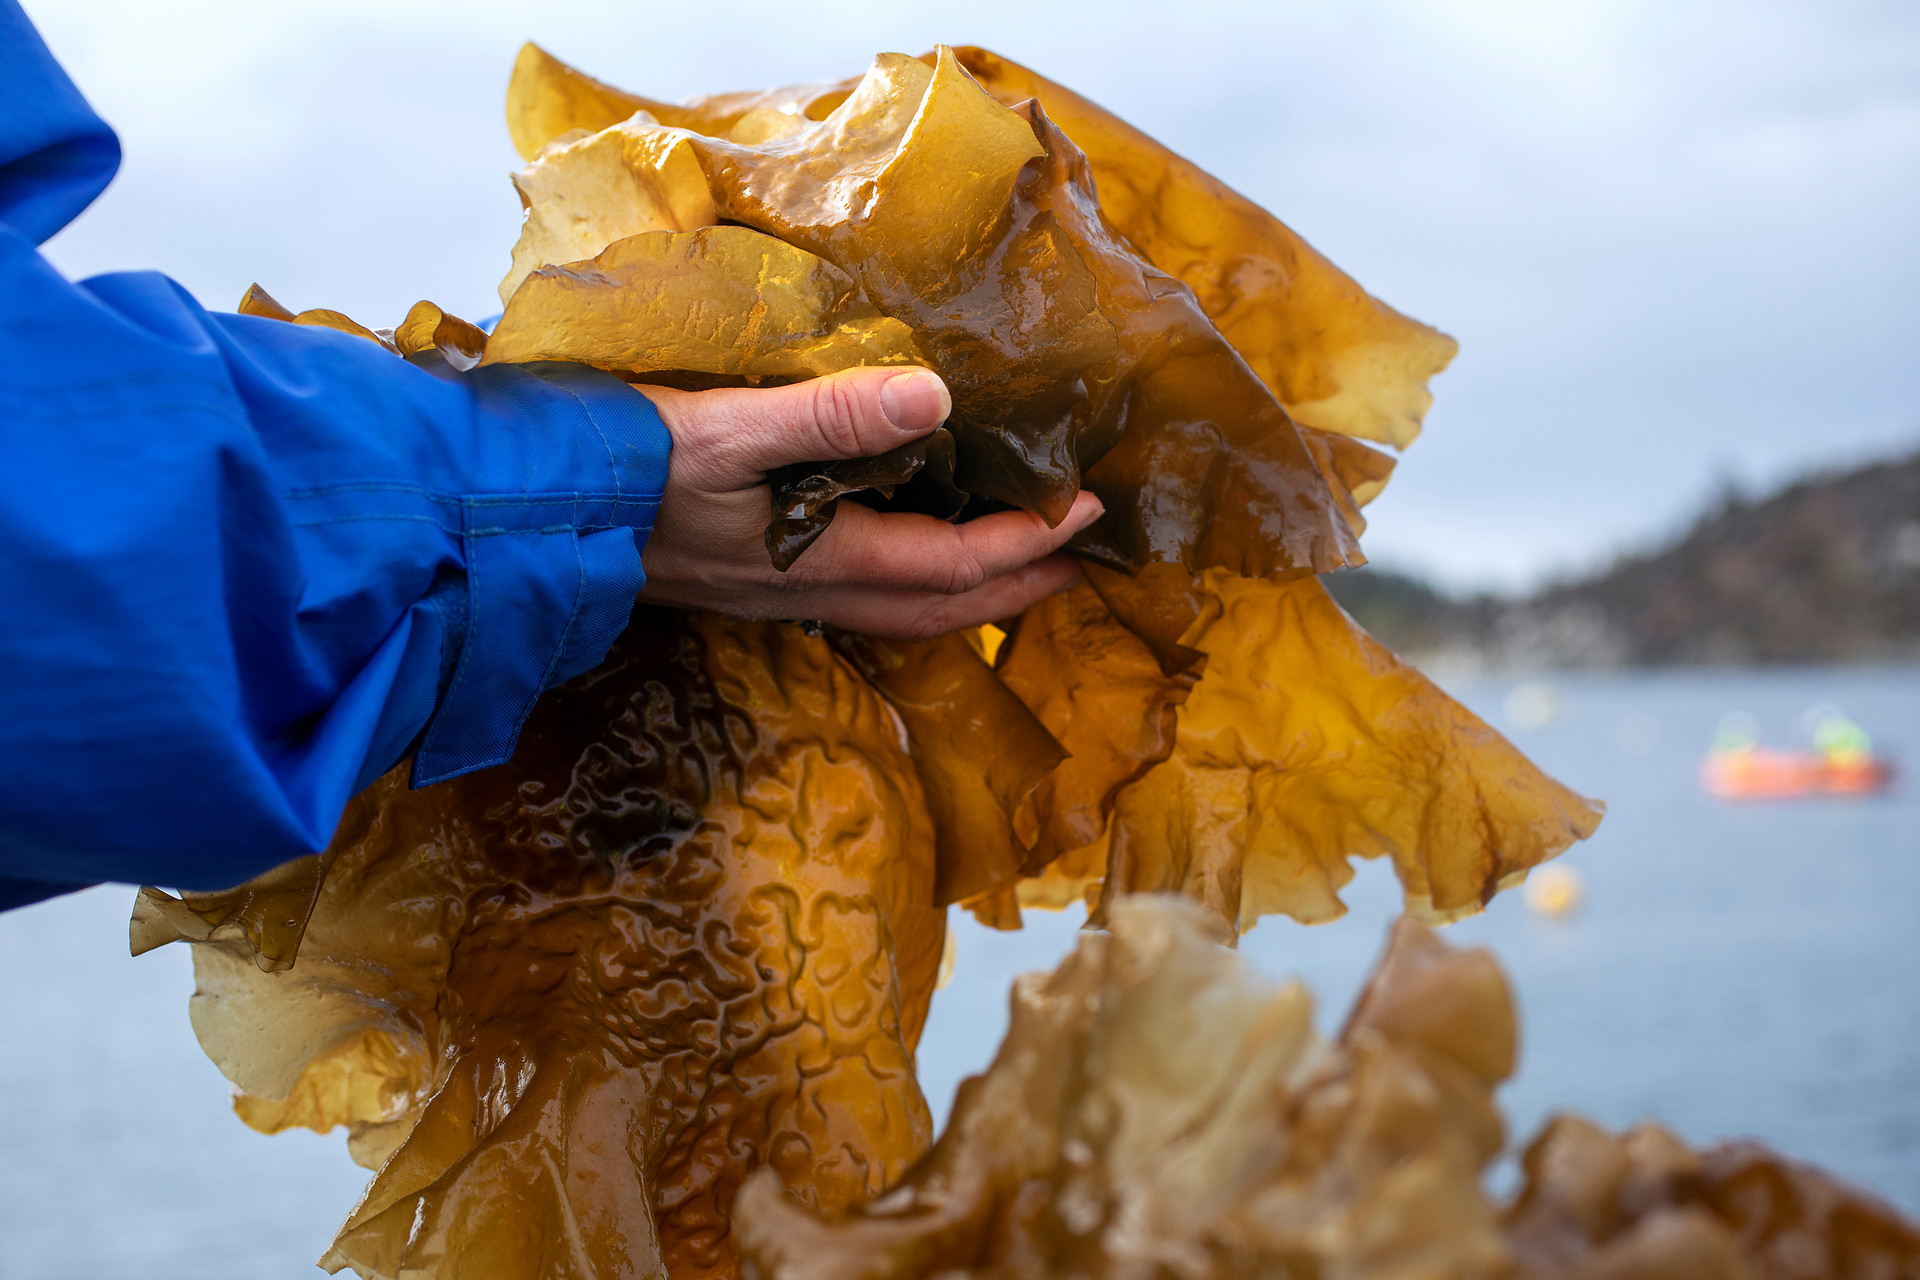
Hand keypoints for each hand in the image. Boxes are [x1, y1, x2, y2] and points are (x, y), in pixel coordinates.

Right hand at [631, 367, 1102, 638]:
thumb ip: (828, 417)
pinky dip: (908, 578)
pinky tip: (905, 545)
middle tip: (1078, 559)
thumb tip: (936, 399)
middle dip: (1016, 588)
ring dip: (967, 592)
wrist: (518, 513)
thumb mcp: (724, 430)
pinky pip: (855, 595)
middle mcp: (803, 590)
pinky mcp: (742, 579)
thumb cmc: (615, 467)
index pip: (951, 566)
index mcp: (814, 557)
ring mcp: (772, 593)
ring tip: (1016, 561)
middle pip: (937, 610)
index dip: (1027, 542)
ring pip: (897, 611)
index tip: (1088, 509)